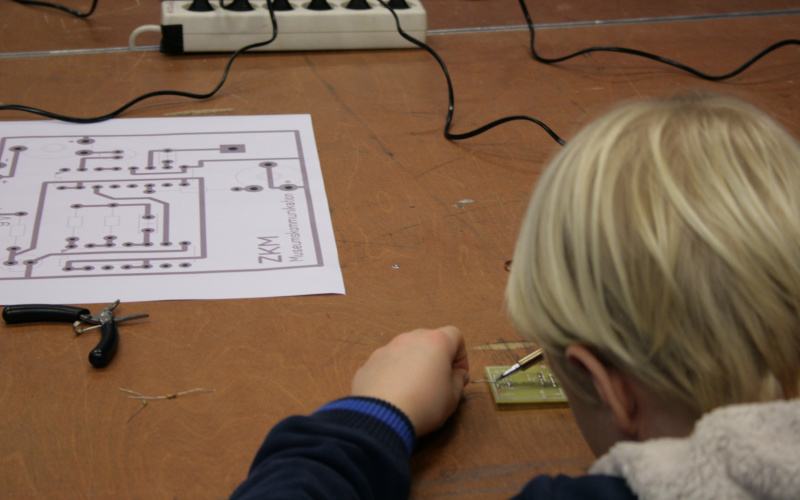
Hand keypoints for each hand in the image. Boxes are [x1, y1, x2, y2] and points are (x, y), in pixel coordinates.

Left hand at [351, 326, 469, 436]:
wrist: (381, 417)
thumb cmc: (424, 404)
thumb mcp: (452, 397)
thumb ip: (458, 381)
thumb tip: (458, 374)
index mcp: (434, 342)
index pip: (455, 335)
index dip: (460, 355)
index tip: (458, 375)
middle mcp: (409, 339)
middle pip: (428, 339)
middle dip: (436, 357)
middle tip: (437, 381)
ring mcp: (386, 349)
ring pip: (405, 351)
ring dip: (413, 364)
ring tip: (413, 389)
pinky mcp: (368, 363)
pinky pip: (386, 363)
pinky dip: (393, 373)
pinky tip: (393, 394)